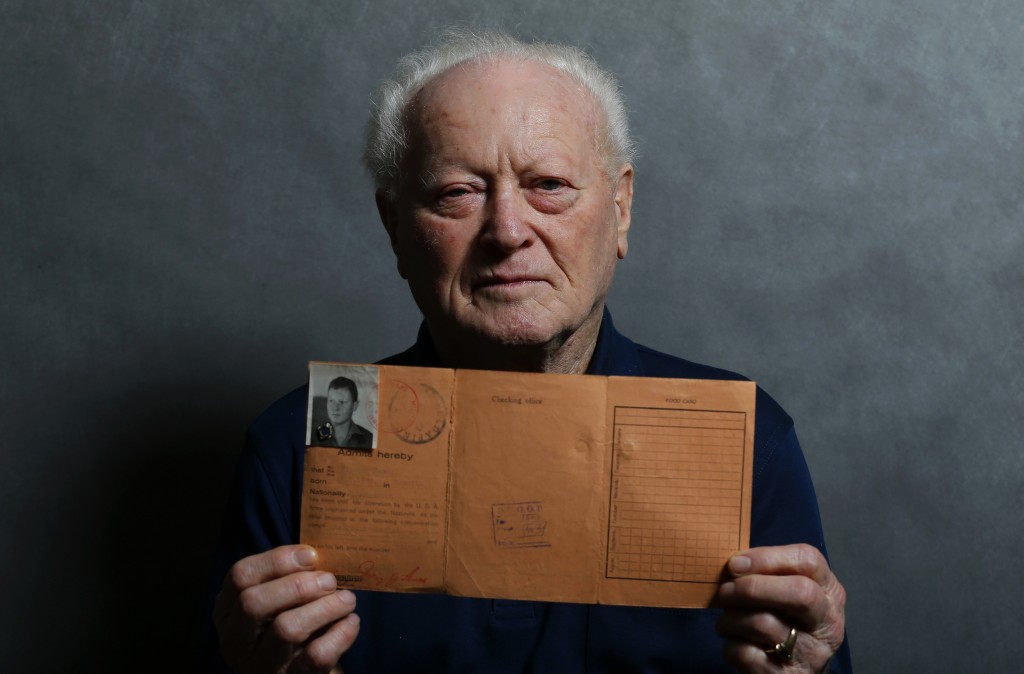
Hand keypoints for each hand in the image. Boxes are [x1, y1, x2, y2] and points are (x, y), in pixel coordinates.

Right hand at [213, 544, 360, 673]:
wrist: (302, 671)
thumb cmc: (292, 620)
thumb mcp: (277, 599)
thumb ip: (288, 575)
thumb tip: (314, 553)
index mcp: (227, 611)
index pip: (240, 576)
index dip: (277, 560)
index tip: (311, 556)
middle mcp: (235, 640)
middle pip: (254, 603)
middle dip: (298, 585)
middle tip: (330, 581)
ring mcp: (259, 665)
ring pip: (287, 629)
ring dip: (325, 607)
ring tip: (347, 600)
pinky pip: (315, 656)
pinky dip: (340, 634)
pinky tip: (350, 622)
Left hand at [716, 544, 845, 672]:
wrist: (795, 672)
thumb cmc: (785, 622)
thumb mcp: (787, 594)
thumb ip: (769, 574)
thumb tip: (735, 564)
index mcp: (829, 592)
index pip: (808, 560)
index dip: (767, 557)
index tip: (735, 564)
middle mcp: (828, 621)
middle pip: (799, 591)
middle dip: (751, 587)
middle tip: (725, 592)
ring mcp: (813, 653)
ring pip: (764, 622)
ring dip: (731, 619)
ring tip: (726, 621)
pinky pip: (747, 653)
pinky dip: (730, 645)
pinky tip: (735, 644)